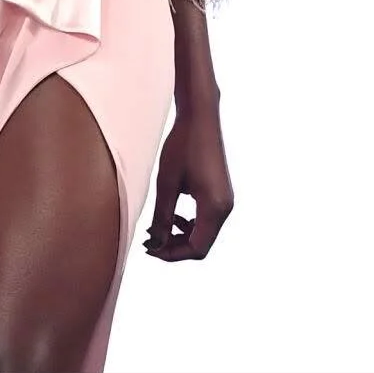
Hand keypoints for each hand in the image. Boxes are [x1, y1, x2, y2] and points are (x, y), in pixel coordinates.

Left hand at [144, 98, 233, 261]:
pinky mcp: (221, 194)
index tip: (148, 248)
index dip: (171, 254)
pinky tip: (173, 215)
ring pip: (204, 234)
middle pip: (202, 244)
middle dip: (175, 247)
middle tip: (149, 241)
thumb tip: (156, 244)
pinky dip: (189, 224)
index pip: (197, 249)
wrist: (200, 118)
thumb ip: (162, 217)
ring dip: (181, 237)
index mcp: (215, 207)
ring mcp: (225, 201)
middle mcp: (225, 208)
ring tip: (158, 228)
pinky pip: (206, 220)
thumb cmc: (182, 146)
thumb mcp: (166, 184)